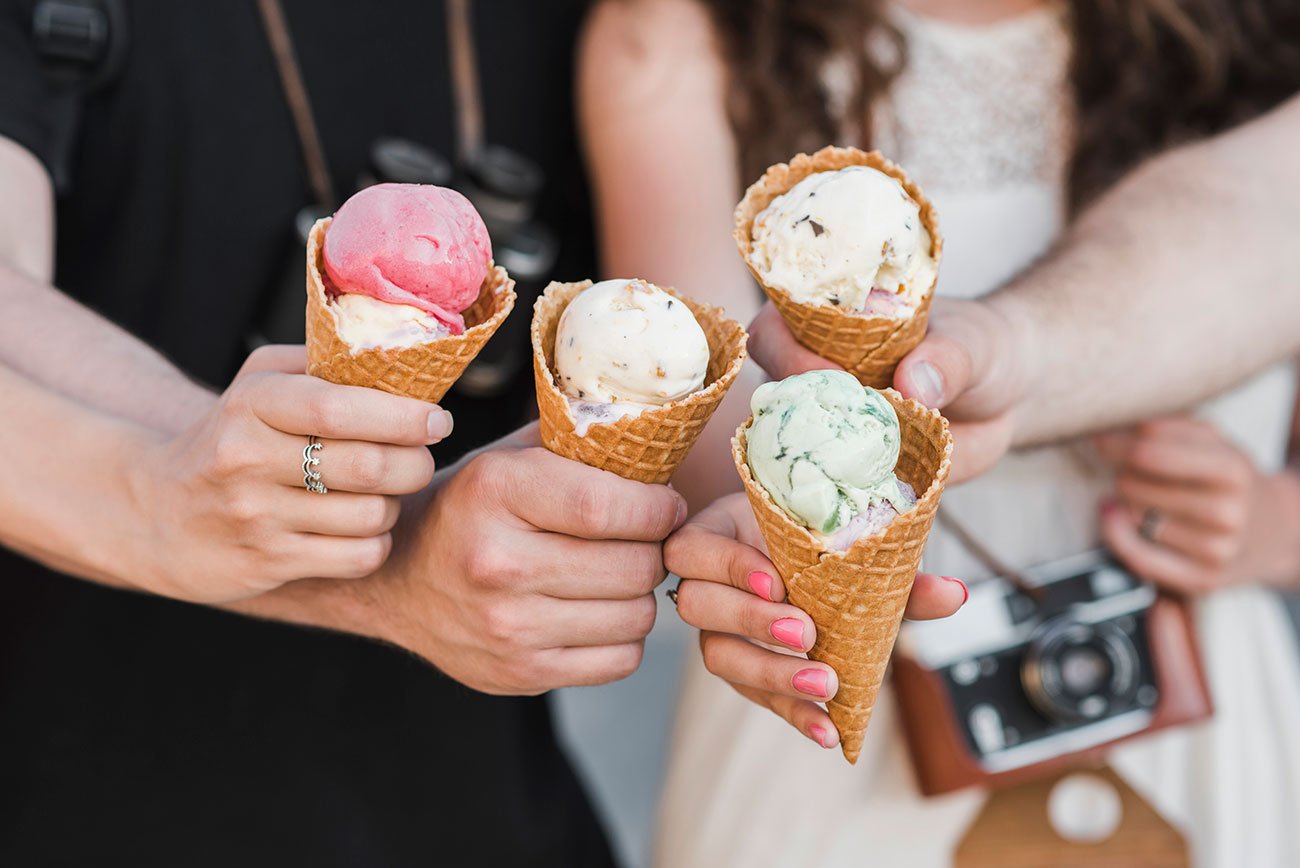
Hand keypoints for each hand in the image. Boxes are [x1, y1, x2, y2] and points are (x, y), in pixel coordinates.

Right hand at [128, 346, 450, 602]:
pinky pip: (356, 557)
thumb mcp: (257, 384)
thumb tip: (402, 354)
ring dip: (395, 505)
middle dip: (414, 463)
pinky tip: (363, 528)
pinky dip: (376, 543)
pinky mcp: (266, 563)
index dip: (402, 416)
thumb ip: (321, 364)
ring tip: (386, 493)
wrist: (155, 513)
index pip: (337, 408)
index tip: (438, 420)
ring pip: (368, 515)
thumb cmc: (229, 437)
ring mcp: (255, 516)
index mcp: (251, 404)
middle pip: (366, 466)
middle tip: (422, 457)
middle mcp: (247, 459)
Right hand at [363, 431, 685, 694]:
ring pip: (636, 616)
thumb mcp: (507, 457)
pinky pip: (620, 660)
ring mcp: (507, 627)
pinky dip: (624, 635)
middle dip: (655, 548)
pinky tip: (601, 610)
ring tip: (620, 572)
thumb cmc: (472, 508)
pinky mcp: (520, 674)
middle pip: (633, 566)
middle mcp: (497, 563)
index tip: (667, 505)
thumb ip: (576, 442)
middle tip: (645, 539)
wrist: (399, 581)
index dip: (658, 508)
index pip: (608, 507)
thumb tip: (657, 433)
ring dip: (641, 593)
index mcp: (496, 493)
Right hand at [663, 493, 967, 748]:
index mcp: (723, 531)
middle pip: (694, 605)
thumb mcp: (856, 547)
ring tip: (825, 686)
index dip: (728, 565)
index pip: (693, 546)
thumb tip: (954, 595)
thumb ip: (897, 572)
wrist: (822, 559)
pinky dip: (792, 713)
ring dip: (769, 672)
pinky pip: (753, 694)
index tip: (777, 582)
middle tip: (806, 634)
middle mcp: (709, 580)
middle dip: (749, 621)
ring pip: (716, 655)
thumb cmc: (825, 540)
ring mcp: (719, 628)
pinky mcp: (741, 667)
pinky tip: (827, 731)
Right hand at [748, 299, 1033, 482]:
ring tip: (853, 482)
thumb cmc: (980, 349)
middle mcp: (815, 380)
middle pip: (772, 402)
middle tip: (839, 437)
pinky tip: (871, 512)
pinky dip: (847, 506)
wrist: (1011, 394)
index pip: (774, 334)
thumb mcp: (970, 345)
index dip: (788, 353)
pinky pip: (838, 493)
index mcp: (826, 329)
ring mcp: (832, 430)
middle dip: (792, 422)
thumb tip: (913, 385)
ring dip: (813, 472)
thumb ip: (945, 361)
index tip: (833, 375)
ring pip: (797, 455)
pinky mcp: (855, 473)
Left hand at [1097, 416, 1299, 592]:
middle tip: (1128, 470)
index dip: (1115, 443)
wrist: (1272, 531)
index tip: (1101, 439)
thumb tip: (1110, 435)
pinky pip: (1139, 558)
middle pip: (1133, 483)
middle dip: (1121, 471)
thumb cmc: (1225, 480)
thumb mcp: (1213, 442)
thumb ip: (1167, 428)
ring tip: (1141, 494)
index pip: (1149, 451)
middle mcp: (1227, 513)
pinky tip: (1111, 514)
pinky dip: (1115, 535)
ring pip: (1133, 515)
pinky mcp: (1202, 579)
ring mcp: (1216, 550)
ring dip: (1123, 501)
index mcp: (1233, 470)